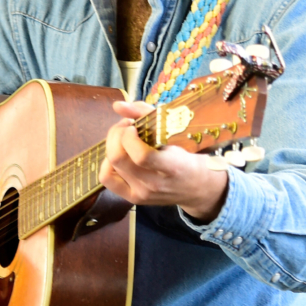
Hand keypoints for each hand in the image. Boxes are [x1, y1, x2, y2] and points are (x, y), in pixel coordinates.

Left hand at [99, 100, 228, 221]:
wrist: (197, 186)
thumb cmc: (187, 154)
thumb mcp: (175, 131)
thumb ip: (147, 113)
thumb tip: (117, 106)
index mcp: (172, 167)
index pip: (141, 156)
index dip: (129, 137)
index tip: (134, 125)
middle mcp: (155, 184)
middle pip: (118, 159)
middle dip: (116, 135)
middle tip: (126, 126)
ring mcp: (143, 194)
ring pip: (110, 166)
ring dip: (112, 146)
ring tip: (123, 138)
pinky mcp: (133, 199)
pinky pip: (107, 179)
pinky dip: (107, 163)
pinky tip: (120, 154)